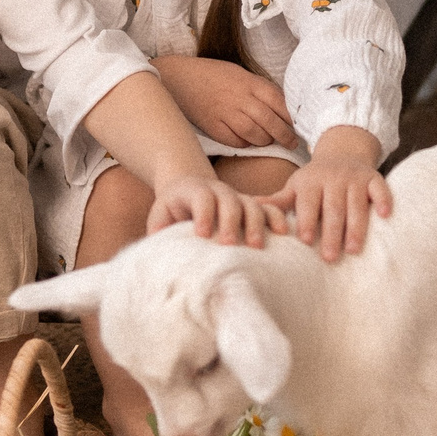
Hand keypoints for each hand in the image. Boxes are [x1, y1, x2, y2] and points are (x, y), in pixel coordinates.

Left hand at [146, 173, 287, 246]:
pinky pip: (268, 208)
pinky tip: (282, 235)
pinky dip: (276, 219)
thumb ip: (157, 229)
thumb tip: (154, 250)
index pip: (201, 198)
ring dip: (255, 224)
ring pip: (251, 204)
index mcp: (194, 190)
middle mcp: (218, 191)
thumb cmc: (172, 208)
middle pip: (228, 201)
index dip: (203, 214)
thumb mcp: (160, 215)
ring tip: (256, 246)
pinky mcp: (251, 205)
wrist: (188, 185)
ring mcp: (237, 197)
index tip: (202, 235)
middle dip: (230, 222)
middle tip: (228, 244)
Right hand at [152, 55, 299, 149]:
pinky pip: (236, 141)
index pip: (280, 103)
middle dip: (285, 136)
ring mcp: (226, 113)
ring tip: (268, 142)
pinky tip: (247, 141)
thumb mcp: (241, 74)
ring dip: (265, 141)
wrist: (180, 77)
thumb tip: (284, 109)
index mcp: (251, 83)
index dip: (292, 118)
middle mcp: (240, 98)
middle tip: (291, 143)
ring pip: (255, 134)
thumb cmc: (215, 75)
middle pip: (270, 122)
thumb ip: (260, 90)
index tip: (299, 127)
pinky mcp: (213, 126)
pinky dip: (245, 144)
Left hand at [261, 127, 392, 261]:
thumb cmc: (314, 179)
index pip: (308, 202)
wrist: (342, 152)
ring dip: (356, 226)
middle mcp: (333, 178)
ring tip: (353, 250)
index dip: (308, 220)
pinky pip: (380, 188)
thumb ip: (277, 201)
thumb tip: (249, 209)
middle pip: (333, 208)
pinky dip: (383, 201)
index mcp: (310, 181)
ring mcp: (354, 177)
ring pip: (356, 203)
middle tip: (329, 257)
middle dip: (331, 232)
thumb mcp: (295, 187)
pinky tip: (385, 217)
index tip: (307, 241)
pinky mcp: (373, 177)